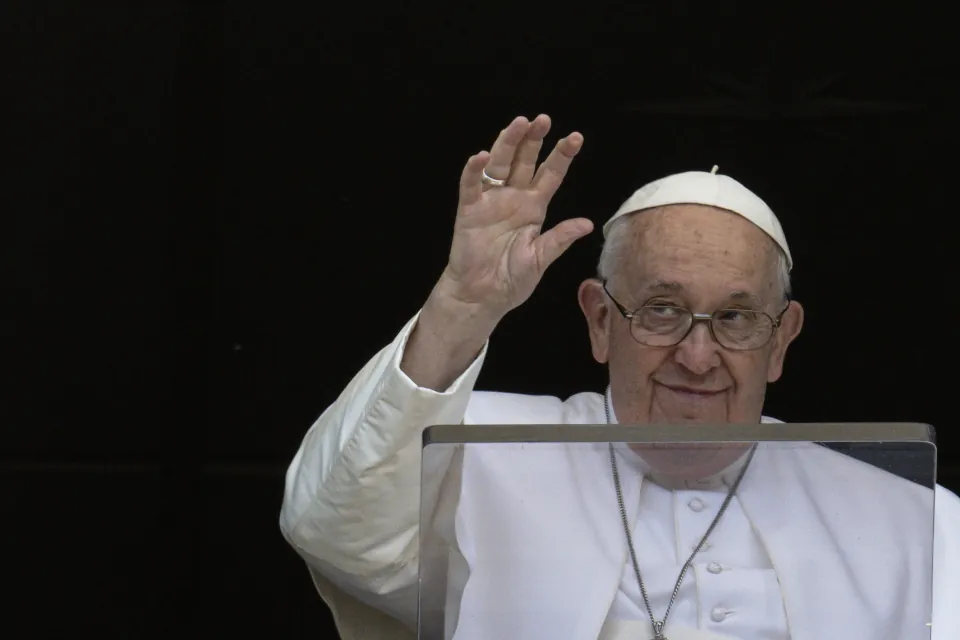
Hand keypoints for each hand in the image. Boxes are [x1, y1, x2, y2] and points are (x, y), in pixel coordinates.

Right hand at [438, 114, 593, 318]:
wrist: (483, 296)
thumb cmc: (512, 279)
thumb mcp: (540, 259)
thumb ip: (559, 239)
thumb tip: (587, 223)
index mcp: (534, 207)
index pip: (550, 175)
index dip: (561, 156)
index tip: (575, 137)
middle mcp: (514, 198)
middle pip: (525, 161)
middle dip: (534, 140)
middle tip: (544, 120)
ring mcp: (491, 201)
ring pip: (500, 165)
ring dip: (508, 143)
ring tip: (519, 124)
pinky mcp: (469, 210)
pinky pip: (471, 185)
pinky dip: (475, 170)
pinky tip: (482, 156)